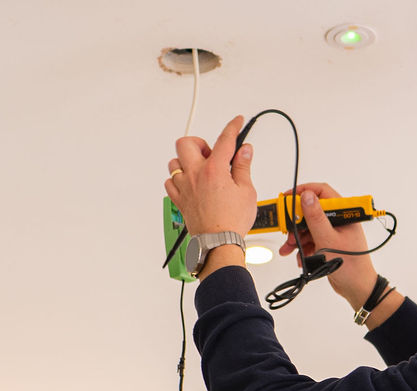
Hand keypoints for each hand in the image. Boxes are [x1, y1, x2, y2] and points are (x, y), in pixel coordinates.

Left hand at [166, 115, 257, 238]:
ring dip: (186, 162)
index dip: (233, 127)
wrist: (218, 243)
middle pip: (185, 143)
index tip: (236, 122)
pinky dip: (177, 180)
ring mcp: (184, 188)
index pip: (224, 139)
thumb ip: (243, 167)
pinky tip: (190, 184)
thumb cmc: (232, 221)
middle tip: (210, 153)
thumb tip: (244, 150)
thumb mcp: (246, 191)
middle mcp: (195, 176)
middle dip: (198, 143)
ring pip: (174, 163)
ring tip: (200, 169)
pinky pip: (170, 183)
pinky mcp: (179, 200)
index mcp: (214, 170)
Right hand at [283, 182, 376, 306]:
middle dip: (296, 222)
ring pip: (309, 228)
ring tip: (289, 248)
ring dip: (297, 238)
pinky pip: (311, 240)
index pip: (322, 192)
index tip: (287, 198)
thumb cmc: (351, 266)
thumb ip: (316, 218)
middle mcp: (338, 220)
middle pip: (311, 211)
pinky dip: (303, 248)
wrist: (357, 288)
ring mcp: (333, 232)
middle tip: (287, 230)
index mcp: (343, 213)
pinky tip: (300, 257)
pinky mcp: (328, 244)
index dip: (304, 192)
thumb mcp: (328, 239)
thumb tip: (307, 196)